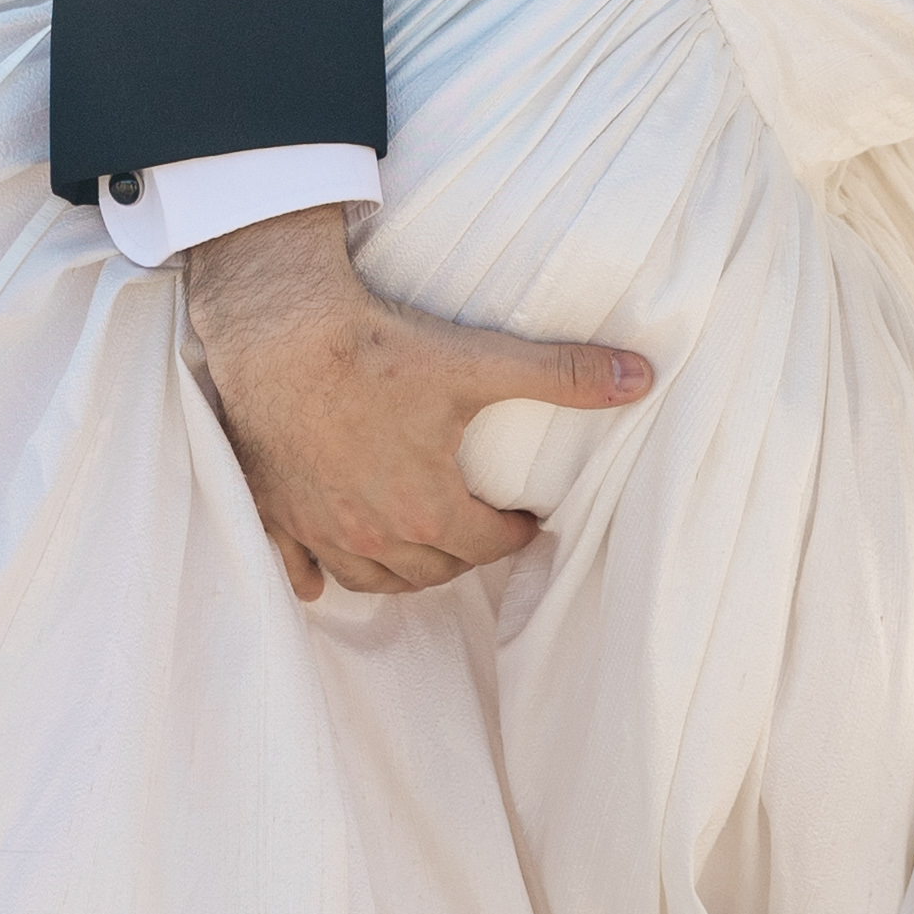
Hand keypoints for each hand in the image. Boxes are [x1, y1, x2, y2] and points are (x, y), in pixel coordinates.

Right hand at [181, 202, 652, 600]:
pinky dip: (316, 576)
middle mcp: (373, 534)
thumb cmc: (377, 348)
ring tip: (421, 550)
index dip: (514, 534)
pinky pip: (297, 570)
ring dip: (401, 573)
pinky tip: (324, 575)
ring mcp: (318, 529)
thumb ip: (563, 374)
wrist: (278, 334)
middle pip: (431, 570)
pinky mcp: (271, 513)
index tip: (525, 521)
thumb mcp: (479, 361)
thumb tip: (641, 376)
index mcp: (427, 508)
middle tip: (480, 532)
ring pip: (371, 579)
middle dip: (463, 555)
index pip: (486, 545)